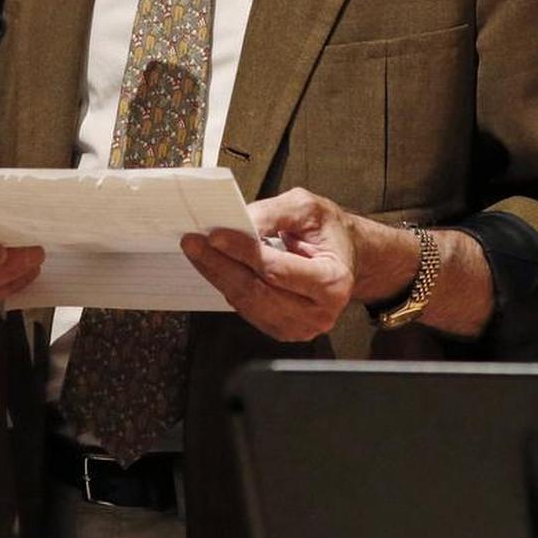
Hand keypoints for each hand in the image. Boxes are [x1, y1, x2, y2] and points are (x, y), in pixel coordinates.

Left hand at [181, 187, 355, 340]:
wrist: (344, 256)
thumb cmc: (328, 232)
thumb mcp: (308, 208)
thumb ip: (274, 213)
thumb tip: (241, 222)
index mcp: (333, 281)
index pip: (277, 269)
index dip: (243, 252)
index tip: (215, 235)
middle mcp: (319, 311)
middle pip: (257, 290)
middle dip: (220, 264)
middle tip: (193, 242)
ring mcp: (301, 326)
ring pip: (248, 303)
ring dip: (218, 276)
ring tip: (198, 251)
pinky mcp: (284, 329)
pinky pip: (248, 310)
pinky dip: (228, 287)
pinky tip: (216, 267)